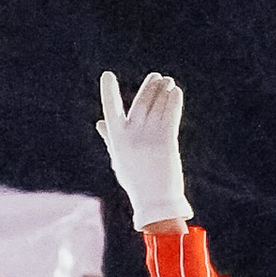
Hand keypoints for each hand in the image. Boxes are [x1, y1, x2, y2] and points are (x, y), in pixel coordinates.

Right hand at [97, 70, 189, 231]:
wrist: (155, 201)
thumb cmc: (136, 180)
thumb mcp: (119, 158)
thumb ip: (110, 138)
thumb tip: (100, 122)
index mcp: (117, 139)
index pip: (110, 110)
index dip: (108, 91)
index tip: (107, 75)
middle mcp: (132, 136)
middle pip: (141, 103)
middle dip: (149, 87)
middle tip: (157, 77)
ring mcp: (149, 137)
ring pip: (157, 106)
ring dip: (163, 91)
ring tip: (168, 82)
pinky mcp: (166, 141)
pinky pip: (170, 115)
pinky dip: (173, 102)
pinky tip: (176, 92)